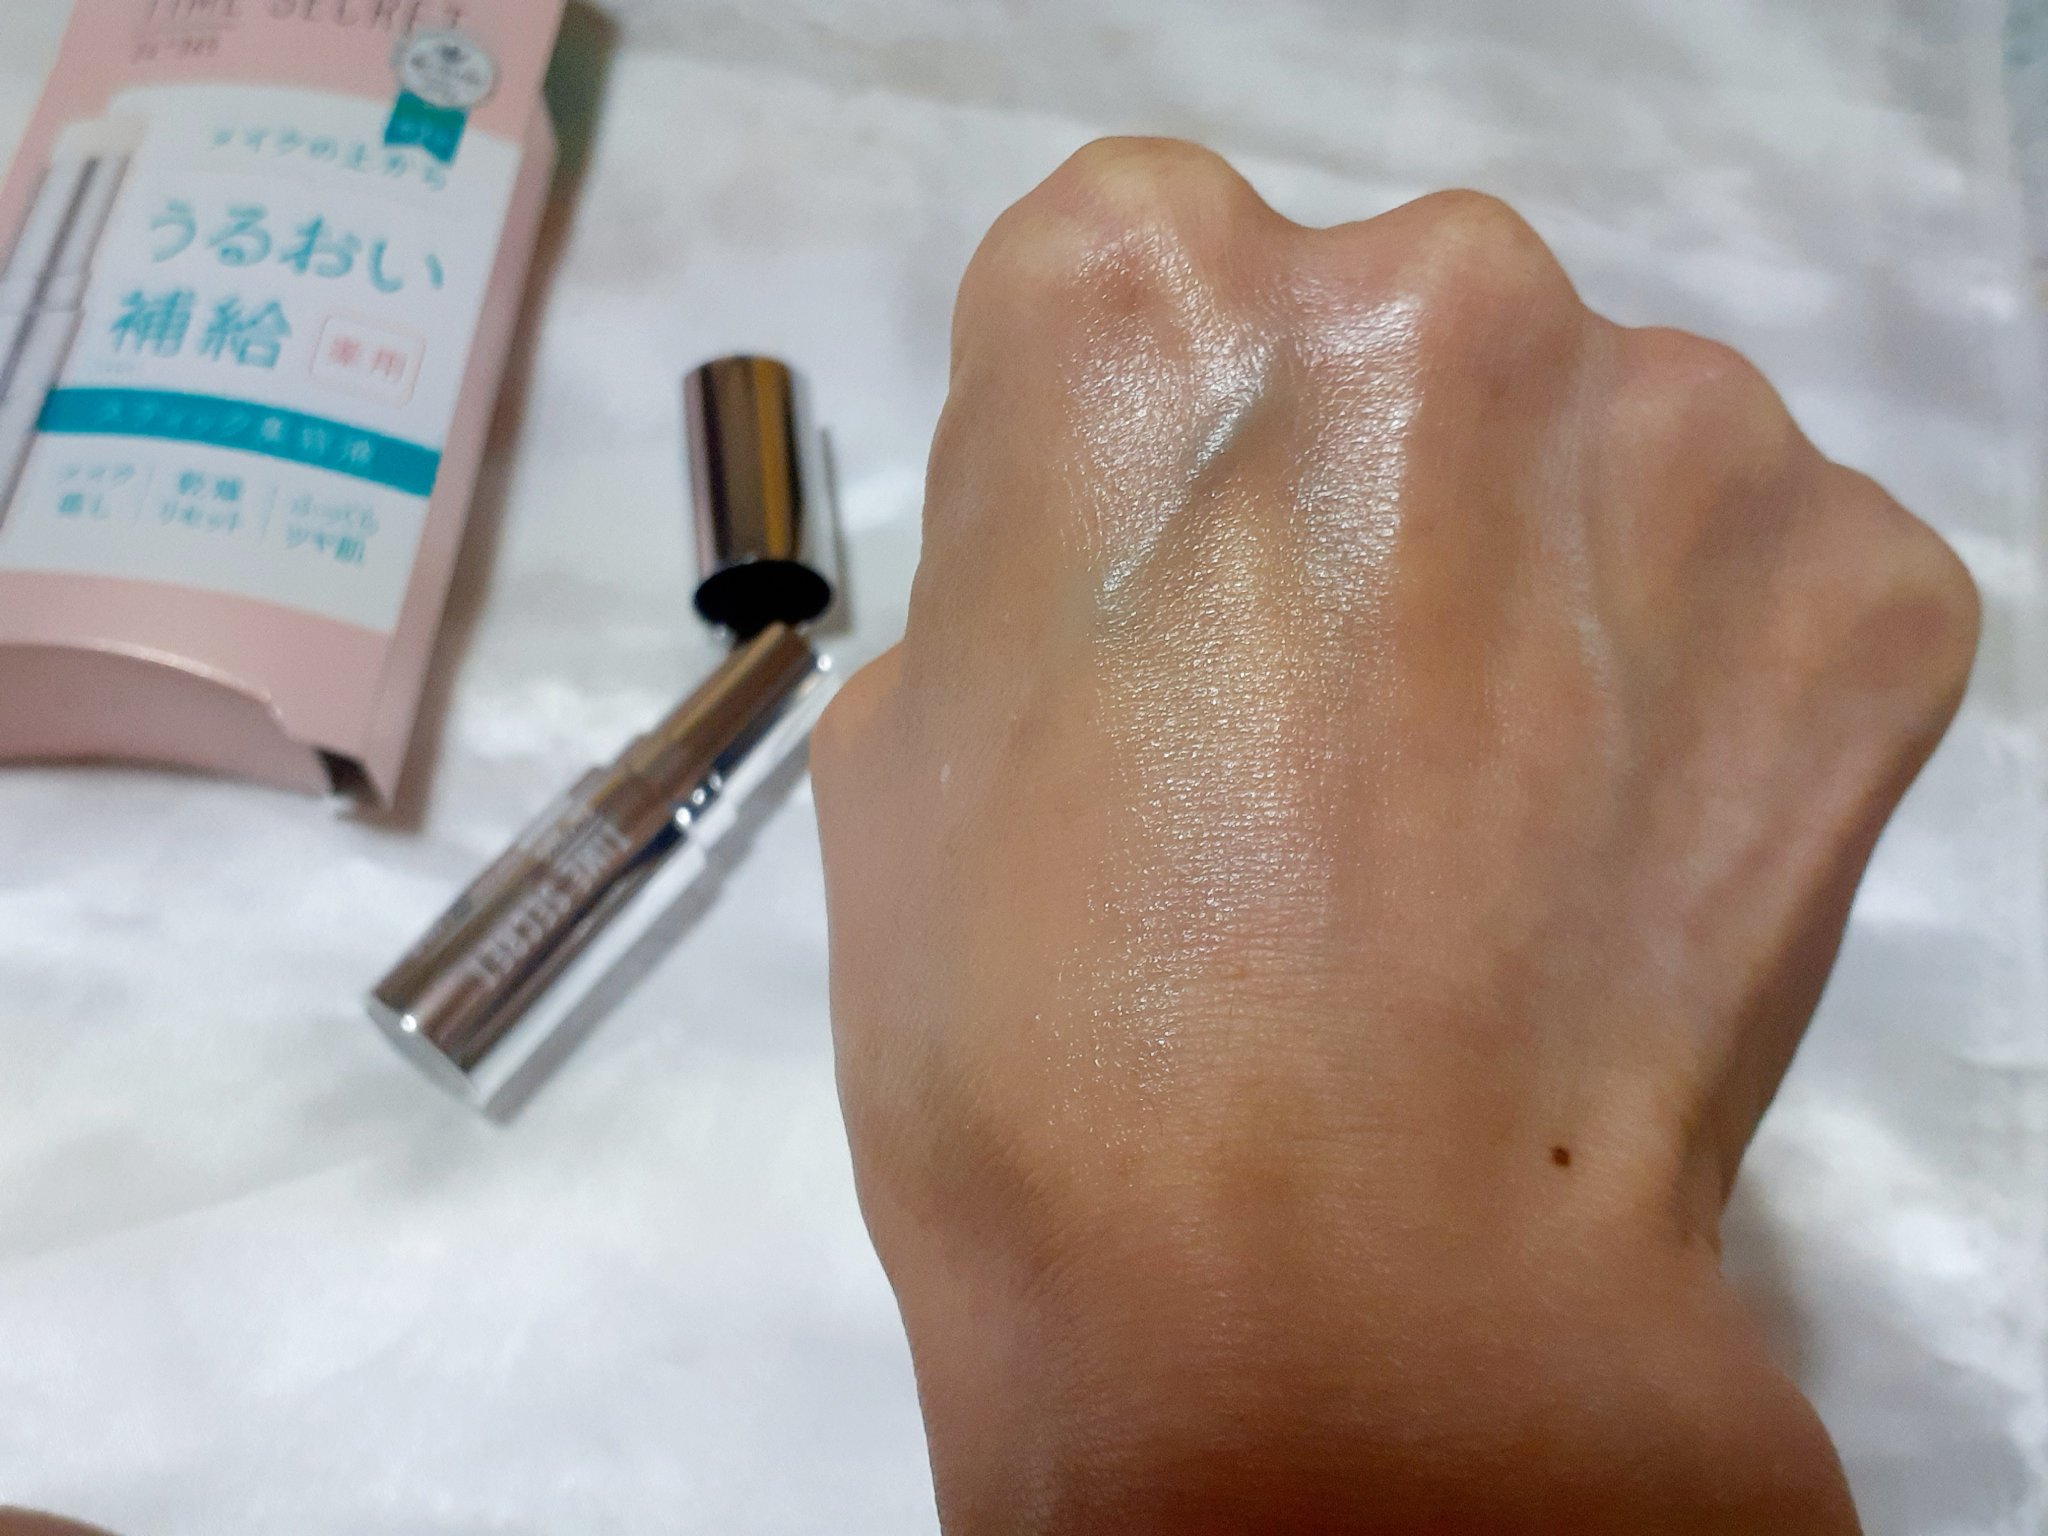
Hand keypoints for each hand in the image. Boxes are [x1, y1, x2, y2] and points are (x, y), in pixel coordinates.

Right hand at [813, 139, 1976, 1533]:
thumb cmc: (1032, 1037)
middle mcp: (1426, 288)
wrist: (1311, 1307)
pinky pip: (1760, 568)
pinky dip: (1704, 674)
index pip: (1143, 252)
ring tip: (1488, 802)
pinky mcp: (1859, 585)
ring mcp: (1675, 426)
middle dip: (1358, 475)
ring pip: (1596, 434)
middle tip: (1333, 712)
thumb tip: (1158, 547)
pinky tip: (1618, 842)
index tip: (1169, 584)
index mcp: (1136, 301)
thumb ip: (1036, 557)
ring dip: (1543, 563)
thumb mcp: (911, 742)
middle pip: (1391, 322)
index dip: (1149, 441)